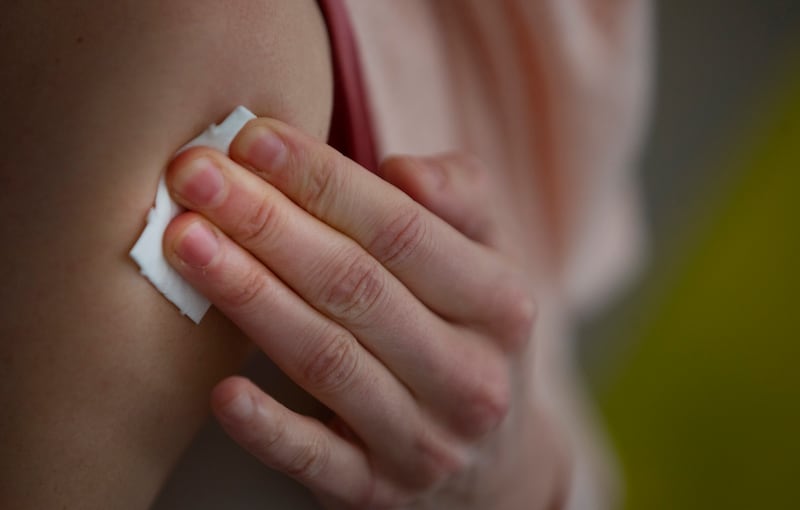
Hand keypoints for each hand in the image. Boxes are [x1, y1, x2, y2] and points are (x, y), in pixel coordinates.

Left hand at [163, 119, 565, 507]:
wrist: (492, 460)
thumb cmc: (468, 331)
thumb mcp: (489, 259)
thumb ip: (459, 198)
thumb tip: (400, 168)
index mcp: (499, 305)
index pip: (403, 230)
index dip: (325, 181)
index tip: (254, 139)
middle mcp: (470, 377)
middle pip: (356, 288)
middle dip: (269, 224)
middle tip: (197, 177)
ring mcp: (426, 442)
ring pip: (327, 362)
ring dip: (251, 299)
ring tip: (187, 243)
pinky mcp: (379, 493)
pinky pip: (318, 461)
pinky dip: (268, 428)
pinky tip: (220, 390)